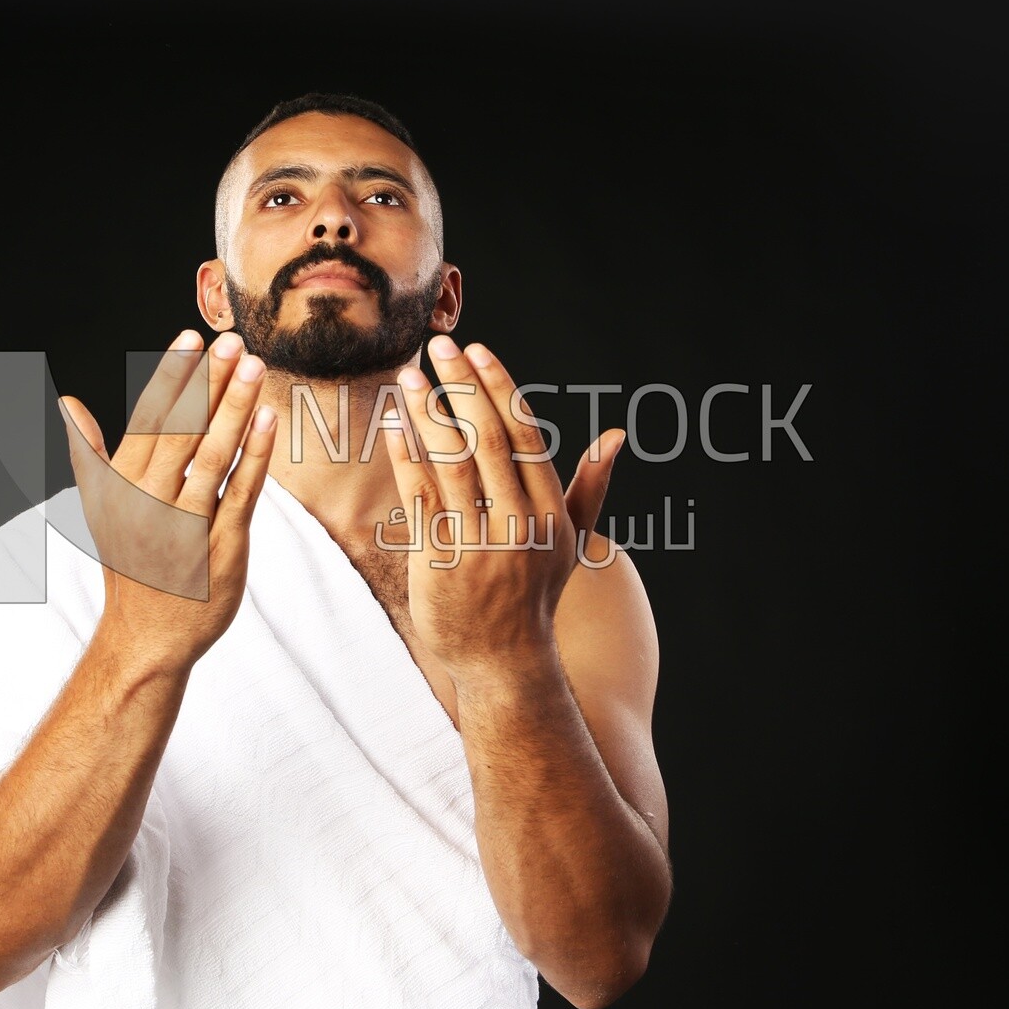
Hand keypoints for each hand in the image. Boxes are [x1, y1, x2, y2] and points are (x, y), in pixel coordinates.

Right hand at [58, 329, 274, 670]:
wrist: (146, 638)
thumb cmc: (131, 565)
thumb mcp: (102, 509)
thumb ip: (90, 453)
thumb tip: (68, 404)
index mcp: (121, 487)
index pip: (149, 419)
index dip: (171, 377)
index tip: (189, 338)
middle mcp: (149, 503)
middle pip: (183, 431)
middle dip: (209, 383)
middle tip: (233, 341)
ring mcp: (186, 526)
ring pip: (213, 455)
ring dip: (234, 408)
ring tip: (255, 367)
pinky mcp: (221, 546)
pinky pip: (241, 492)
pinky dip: (255, 454)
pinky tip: (268, 419)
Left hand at [382, 335, 624, 673]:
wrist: (504, 662)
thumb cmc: (536, 593)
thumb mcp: (570, 542)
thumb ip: (588, 486)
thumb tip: (616, 435)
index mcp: (551, 513)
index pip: (524, 435)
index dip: (500, 387)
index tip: (478, 351)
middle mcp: (519, 526)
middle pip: (487, 439)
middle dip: (461, 386)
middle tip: (440, 346)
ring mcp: (479, 545)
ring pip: (450, 462)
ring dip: (428, 411)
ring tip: (409, 375)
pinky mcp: (440, 562)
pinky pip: (420, 496)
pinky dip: (405, 455)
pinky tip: (392, 423)